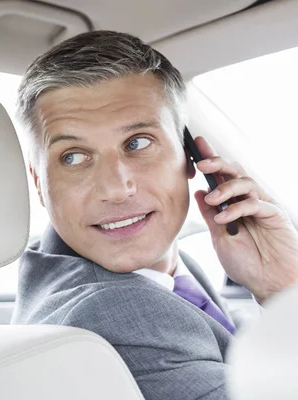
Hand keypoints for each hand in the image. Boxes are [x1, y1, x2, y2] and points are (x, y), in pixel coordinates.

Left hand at [193, 136, 297, 303]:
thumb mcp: (219, 237)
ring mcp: (263, 206)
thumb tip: (199, 192)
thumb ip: (210, 215)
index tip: (195, 144)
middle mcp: (249, 200)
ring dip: (225, 188)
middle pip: (235, 171)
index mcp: (234, 204)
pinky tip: (223, 218)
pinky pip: (254, 203)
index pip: (221, 176)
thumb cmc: (248, 263)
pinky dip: (236, 208)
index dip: (210, 158)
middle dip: (217, 162)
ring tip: (212, 200)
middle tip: (200, 163)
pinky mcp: (275, 214)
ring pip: (245, 182)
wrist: (270, 284)